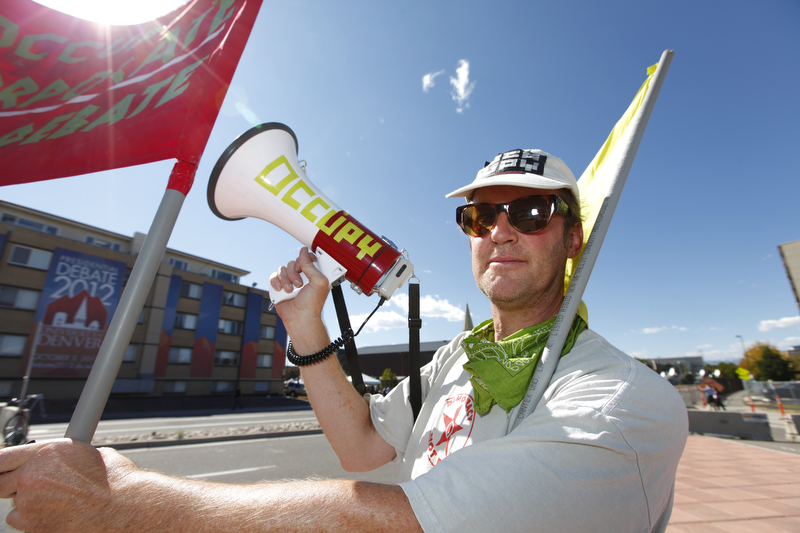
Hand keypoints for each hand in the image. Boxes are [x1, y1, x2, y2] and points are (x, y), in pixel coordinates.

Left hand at [0, 439, 136, 531]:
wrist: (125, 508)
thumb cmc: (115, 482)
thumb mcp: (92, 454)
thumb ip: (66, 458)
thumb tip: (61, 461)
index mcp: (47, 452)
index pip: (3, 457)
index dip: (1, 464)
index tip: (2, 468)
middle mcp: (32, 476)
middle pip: (0, 483)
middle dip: (11, 484)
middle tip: (27, 485)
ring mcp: (29, 503)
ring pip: (14, 503)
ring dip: (28, 501)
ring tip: (57, 501)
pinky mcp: (32, 526)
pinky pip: (21, 521)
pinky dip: (33, 519)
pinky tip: (56, 513)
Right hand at [270, 248, 330, 345]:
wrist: (300, 318)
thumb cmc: (312, 304)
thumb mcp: (318, 282)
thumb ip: (311, 266)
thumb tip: (304, 252)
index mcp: (313, 274)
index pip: (307, 258)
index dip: (305, 259)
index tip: (304, 266)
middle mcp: (301, 277)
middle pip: (293, 262)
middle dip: (294, 272)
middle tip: (299, 284)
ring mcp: (289, 282)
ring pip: (283, 269)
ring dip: (286, 279)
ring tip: (290, 290)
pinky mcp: (279, 287)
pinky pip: (273, 276)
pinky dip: (276, 282)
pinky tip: (281, 289)